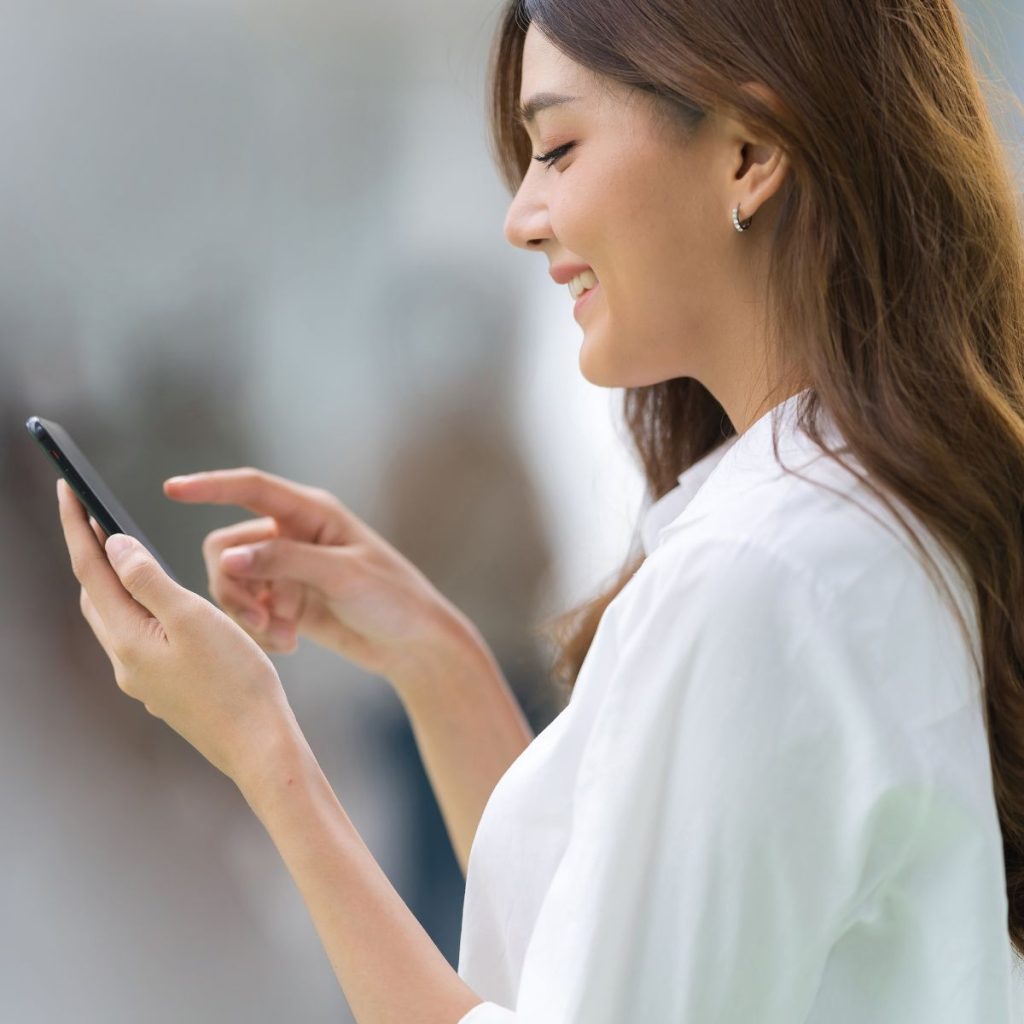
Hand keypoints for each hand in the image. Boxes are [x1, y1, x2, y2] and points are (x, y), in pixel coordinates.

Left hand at [56, 478, 300, 782]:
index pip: (90, 570)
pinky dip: (141, 609)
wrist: (259, 745)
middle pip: (95, 596)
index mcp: (127, 639)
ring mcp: (144, 680)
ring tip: (126, 552)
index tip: (67, 487)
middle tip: (94, 514)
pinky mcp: (165, 690)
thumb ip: (149, 579)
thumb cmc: (235, 681)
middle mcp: (126, 661)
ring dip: (115, 582)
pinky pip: (141, 639)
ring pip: (116, 619)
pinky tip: (165, 606)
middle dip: (91, 553)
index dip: (77, 525)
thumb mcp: (194, 617)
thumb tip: (114, 546)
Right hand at [162, 467, 469, 682]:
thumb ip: (284, 563)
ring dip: (249, 613)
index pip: (251, 488)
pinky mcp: (287, 602)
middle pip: (228, 547)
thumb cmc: (391, 598)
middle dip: (234, 586)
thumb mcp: (341, 575)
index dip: (209, 486)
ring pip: (234, 583)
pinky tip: (288, 644)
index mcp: (311, 513)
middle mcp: (293, 535)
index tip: (171, 489)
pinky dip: (261, 629)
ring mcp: (288, 570)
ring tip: (282, 636)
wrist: (414, 644)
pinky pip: (250, 610)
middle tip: (259, 620)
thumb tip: (228, 558)